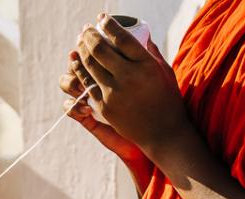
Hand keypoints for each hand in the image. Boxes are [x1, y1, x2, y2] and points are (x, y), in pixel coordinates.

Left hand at [69, 14, 189, 160]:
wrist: (162, 133)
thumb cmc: (167, 99)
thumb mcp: (164, 71)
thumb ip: (151, 52)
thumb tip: (142, 33)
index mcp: (145, 64)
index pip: (121, 37)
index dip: (108, 24)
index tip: (101, 18)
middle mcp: (129, 77)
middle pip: (101, 49)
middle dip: (89, 35)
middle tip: (85, 29)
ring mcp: (115, 93)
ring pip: (91, 65)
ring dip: (82, 50)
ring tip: (80, 41)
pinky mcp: (105, 107)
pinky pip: (88, 84)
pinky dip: (80, 71)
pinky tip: (77, 62)